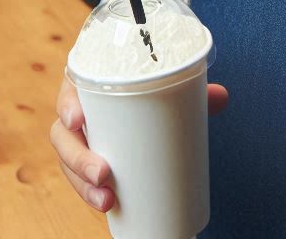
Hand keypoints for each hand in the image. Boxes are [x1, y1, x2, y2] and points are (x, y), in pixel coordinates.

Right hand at [50, 75, 229, 212]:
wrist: (139, 84)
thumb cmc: (146, 79)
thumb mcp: (162, 80)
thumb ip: (191, 87)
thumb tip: (221, 97)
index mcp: (88, 82)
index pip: (68, 89)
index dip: (67, 105)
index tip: (78, 119)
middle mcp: (78, 111)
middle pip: (63, 136)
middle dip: (78, 159)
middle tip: (104, 174)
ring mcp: (81, 137)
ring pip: (68, 162)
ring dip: (82, 185)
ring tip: (107, 200)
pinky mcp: (88, 157)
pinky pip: (80, 177)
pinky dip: (89, 193)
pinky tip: (106, 206)